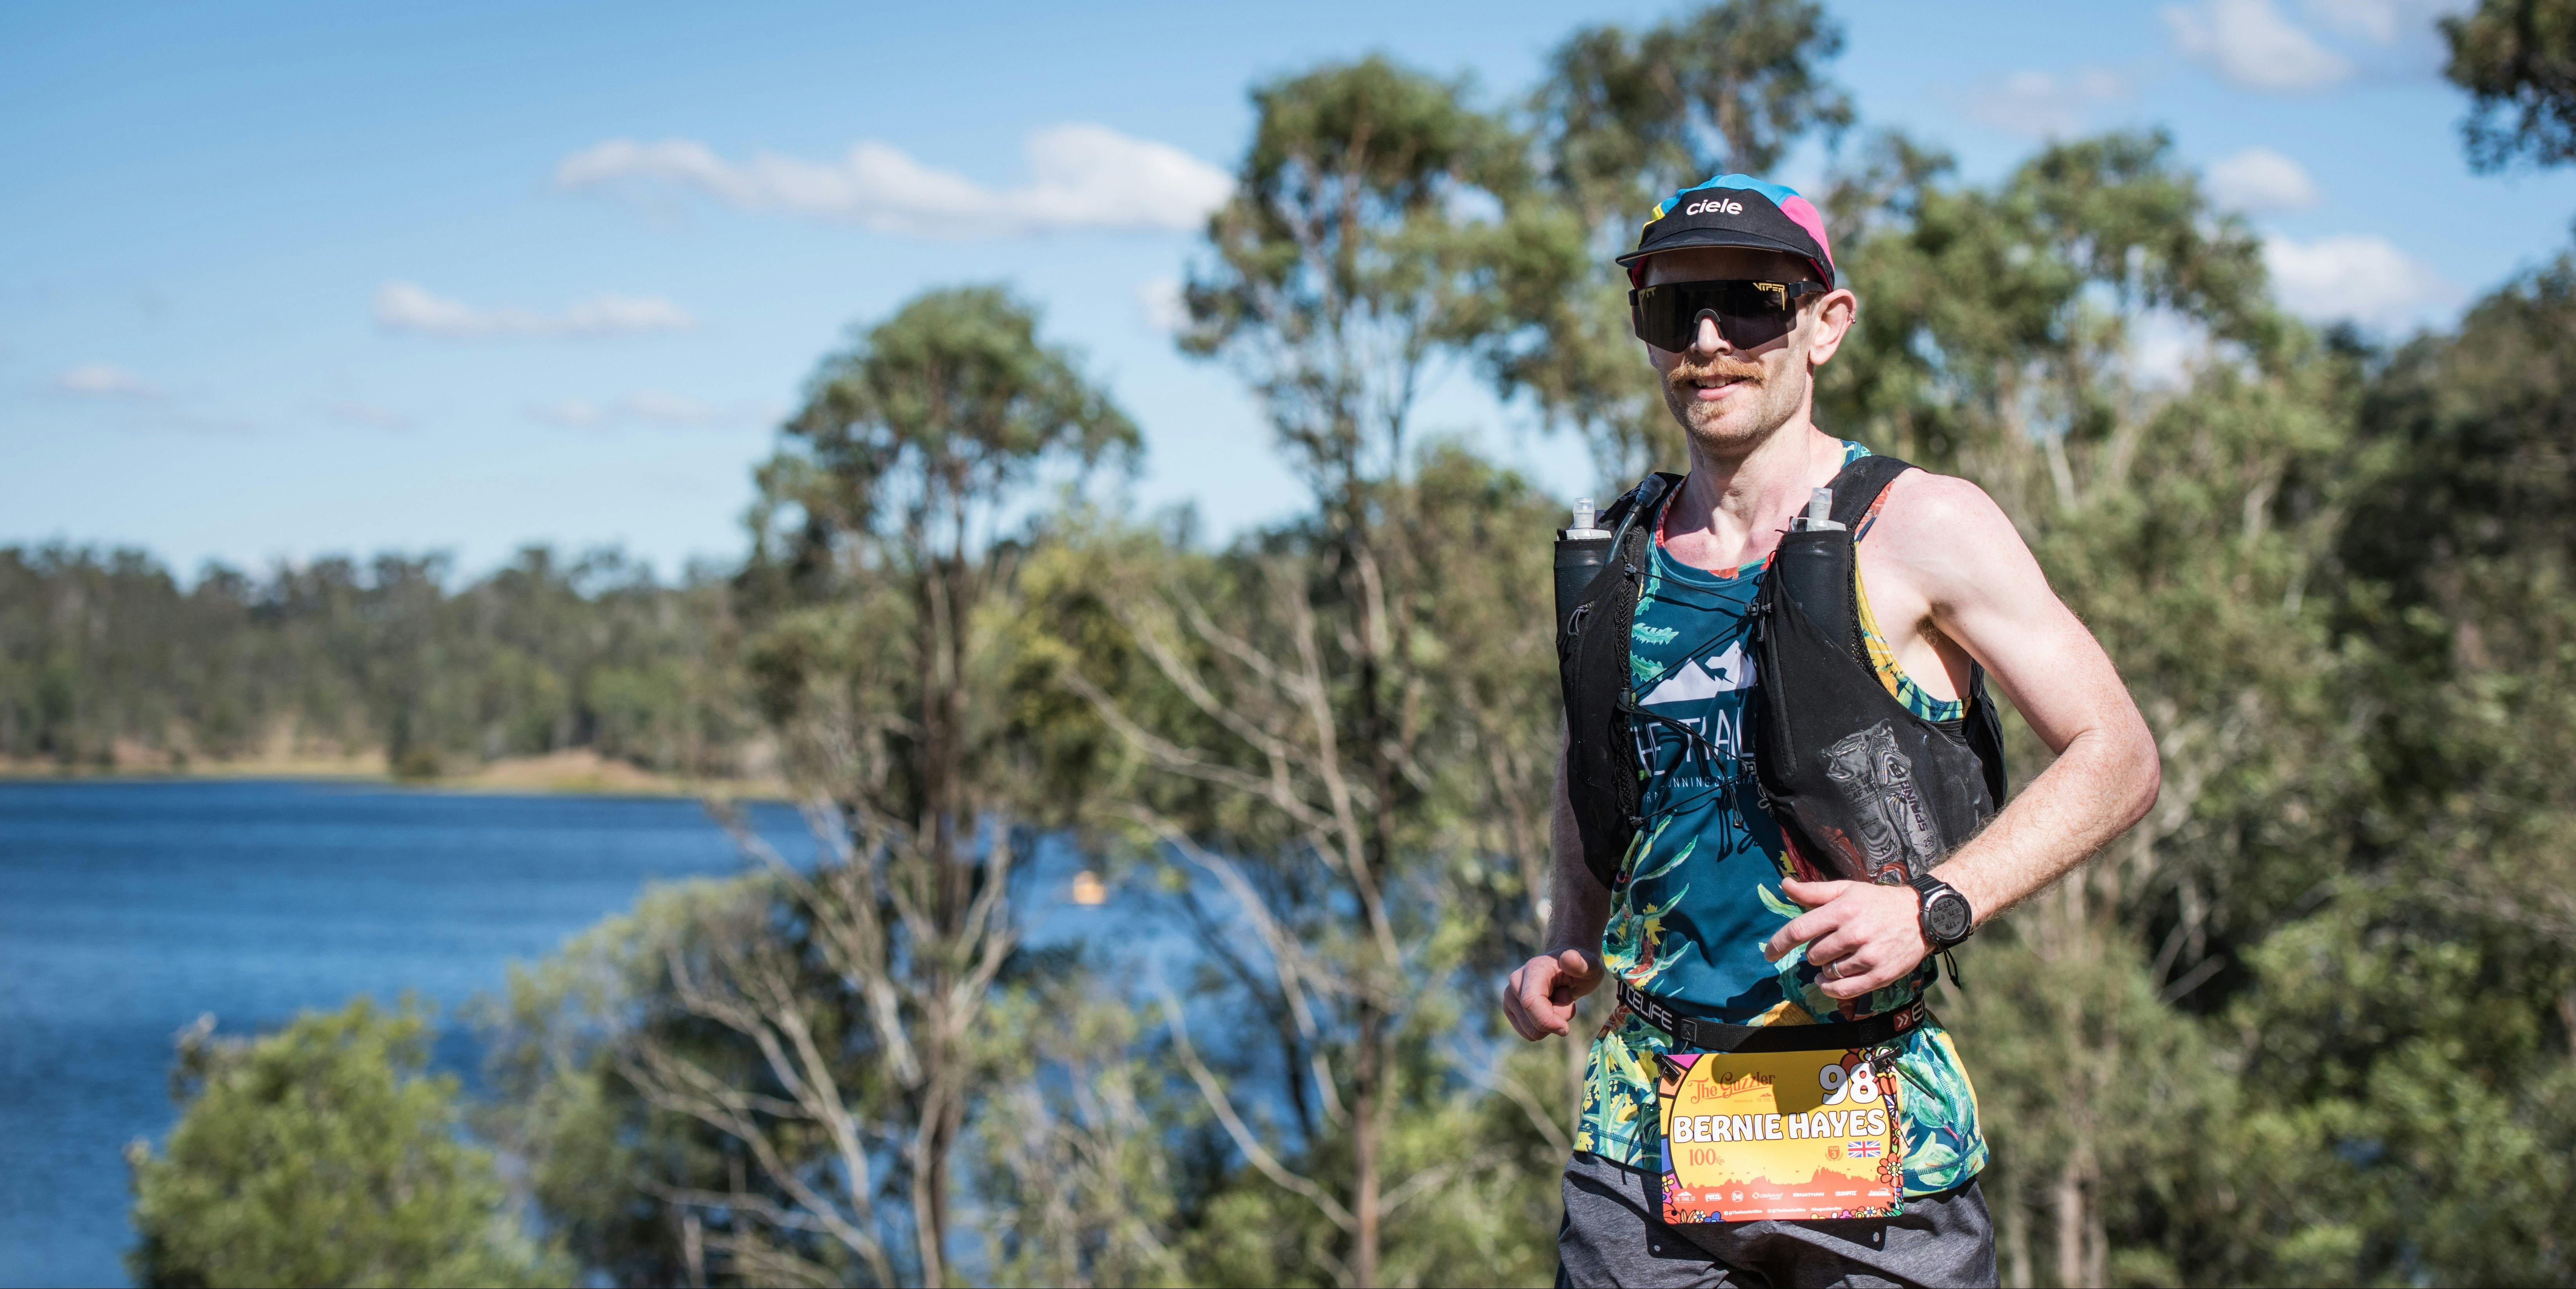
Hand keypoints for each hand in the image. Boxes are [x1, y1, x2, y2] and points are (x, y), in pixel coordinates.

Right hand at [1503, 949, 1606, 1040]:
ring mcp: (1510, 995)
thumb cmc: (1581, 968)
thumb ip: (1582, 964)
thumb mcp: (1590, 966)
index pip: (1530, 1002)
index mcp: (1534, 969)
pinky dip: (1543, 1027)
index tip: (1566, 1028)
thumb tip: (1568, 957)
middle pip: (1532, 1024)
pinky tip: (1550, 1008)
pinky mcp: (1510, 1008)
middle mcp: (1516, 981)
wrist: (1567, 969)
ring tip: (1557, 1001)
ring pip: (1531, 1031)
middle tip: (1565, 998)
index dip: (1547, 1021)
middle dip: (1555, 1021)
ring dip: (1550, 1023)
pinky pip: (1528, 1033)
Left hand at [1761, 878, 1930, 1000]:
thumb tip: (1784, 884)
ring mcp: (1868, 956)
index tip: (1769, 953)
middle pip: (1813, 954)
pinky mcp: (1880, 975)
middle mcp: (1854, 933)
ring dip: (1826, 967)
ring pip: (1827, 971)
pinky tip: (1829, 981)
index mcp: (1842, 910)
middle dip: (1814, 951)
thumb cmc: (1878, 901)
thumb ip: (1813, 891)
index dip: (1779, 944)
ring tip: (1841, 955)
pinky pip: (1843, 989)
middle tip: (1831, 942)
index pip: (1799, 930)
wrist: (1921, 916)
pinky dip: (1831, 987)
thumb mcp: (1846, 889)